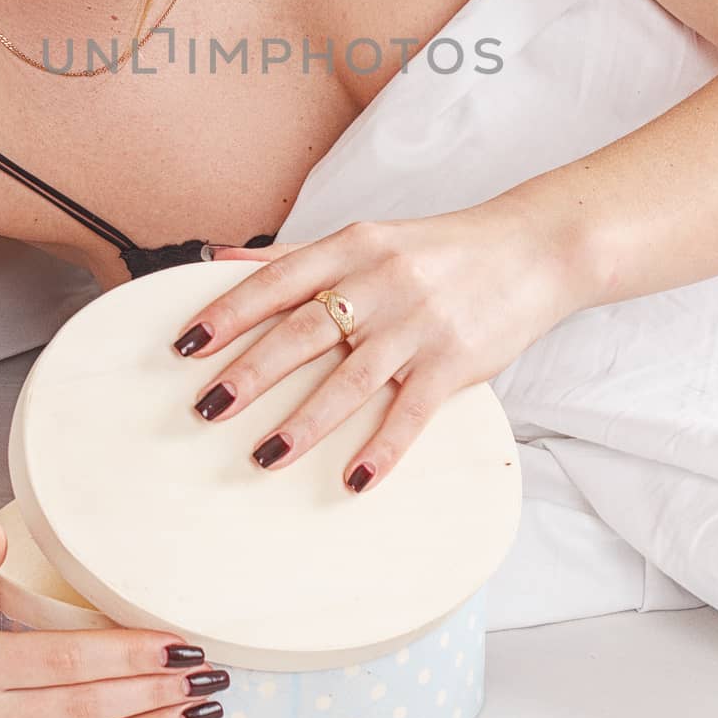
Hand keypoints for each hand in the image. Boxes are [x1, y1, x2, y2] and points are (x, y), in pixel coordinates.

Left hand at [172, 204, 581, 494]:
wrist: (532, 249)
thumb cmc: (439, 250)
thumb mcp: (368, 237)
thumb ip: (298, 256)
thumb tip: (221, 261)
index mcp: (352, 247)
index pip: (277, 281)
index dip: (228, 312)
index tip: (186, 344)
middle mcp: (380, 281)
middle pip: (303, 332)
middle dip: (250, 373)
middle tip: (204, 408)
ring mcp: (419, 323)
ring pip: (350, 378)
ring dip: (305, 421)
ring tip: (263, 456)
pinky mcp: (455, 361)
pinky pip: (412, 411)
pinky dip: (383, 447)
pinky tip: (354, 479)